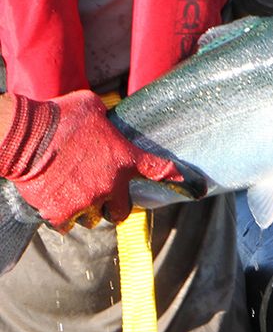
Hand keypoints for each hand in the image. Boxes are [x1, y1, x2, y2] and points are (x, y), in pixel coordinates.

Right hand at [0, 90, 183, 226]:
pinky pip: (67, 224)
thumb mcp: (91, 106)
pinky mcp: (61, 212)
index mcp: (124, 158)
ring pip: (93, 218)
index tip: (192, 187)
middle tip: (100, 196)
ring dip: (86, 210)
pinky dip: (61, 216)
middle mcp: (110, 184)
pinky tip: (53, 200)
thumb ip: (106, 118)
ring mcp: (87, 201)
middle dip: (113, 206)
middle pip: (122, 211)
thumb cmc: (57, 116)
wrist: (22, 135)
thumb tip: (106, 117)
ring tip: (70, 193)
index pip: (158, 170)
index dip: (175, 179)